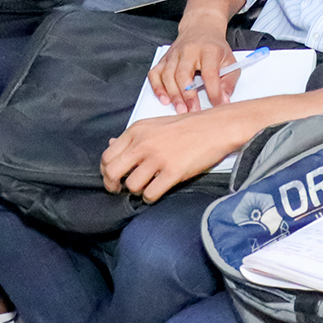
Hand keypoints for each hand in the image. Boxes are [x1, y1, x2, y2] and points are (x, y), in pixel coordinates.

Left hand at [101, 111, 245, 201]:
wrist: (216, 127)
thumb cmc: (187, 126)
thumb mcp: (154, 125)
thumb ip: (133, 137)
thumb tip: (110, 144)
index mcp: (136, 130)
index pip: (107, 156)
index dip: (106, 171)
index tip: (114, 178)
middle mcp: (143, 143)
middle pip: (113, 172)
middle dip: (113, 186)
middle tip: (121, 190)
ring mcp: (158, 158)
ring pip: (131, 186)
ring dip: (136, 191)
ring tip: (146, 187)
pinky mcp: (173, 172)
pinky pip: (150, 194)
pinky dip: (150, 197)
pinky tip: (156, 192)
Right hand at [149, 27, 237, 112]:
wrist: (201, 28)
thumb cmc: (215, 47)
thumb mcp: (230, 60)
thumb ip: (229, 81)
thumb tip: (224, 100)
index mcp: (209, 50)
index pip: (210, 73)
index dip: (214, 91)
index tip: (217, 105)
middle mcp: (189, 51)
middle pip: (183, 75)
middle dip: (188, 96)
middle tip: (193, 111)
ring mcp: (174, 54)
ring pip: (168, 75)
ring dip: (173, 95)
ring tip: (181, 110)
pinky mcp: (164, 58)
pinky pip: (155, 73)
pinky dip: (157, 88)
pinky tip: (164, 99)